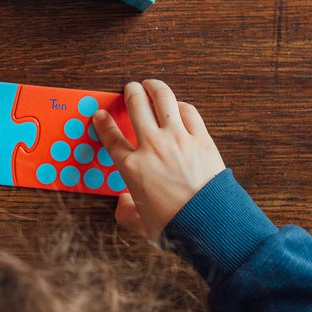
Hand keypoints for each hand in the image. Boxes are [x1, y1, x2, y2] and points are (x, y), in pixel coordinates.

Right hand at [92, 80, 225, 239]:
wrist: (211, 225)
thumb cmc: (176, 226)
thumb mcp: (142, 224)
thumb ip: (126, 212)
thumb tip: (122, 205)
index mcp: (132, 167)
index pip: (111, 136)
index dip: (103, 122)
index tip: (101, 115)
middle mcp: (152, 146)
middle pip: (135, 105)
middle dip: (129, 92)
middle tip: (129, 89)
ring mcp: (178, 139)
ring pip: (162, 99)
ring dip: (154, 87)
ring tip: (151, 84)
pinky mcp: (201, 139)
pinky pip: (189, 112)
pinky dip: (180, 105)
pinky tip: (178, 106)